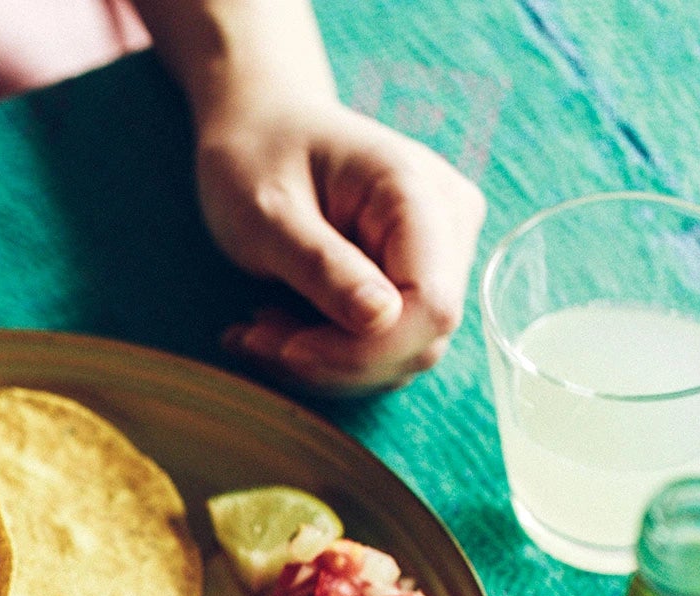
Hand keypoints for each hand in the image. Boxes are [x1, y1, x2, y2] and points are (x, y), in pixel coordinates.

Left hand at [198, 101, 486, 393]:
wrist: (260, 128)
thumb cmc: (258, 157)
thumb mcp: (270, 213)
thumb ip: (322, 264)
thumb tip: (381, 319)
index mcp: (420, 194)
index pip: (430, 306)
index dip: (363, 349)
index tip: (286, 348)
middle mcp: (448, 227)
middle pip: (418, 339)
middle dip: (331, 360)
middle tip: (251, 338)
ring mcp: (437, 258)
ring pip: (397, 355)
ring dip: (319, 364)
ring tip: (252, 332)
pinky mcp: (411, 284)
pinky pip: (378, 348)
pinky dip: (320, 356)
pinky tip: (270, 332)